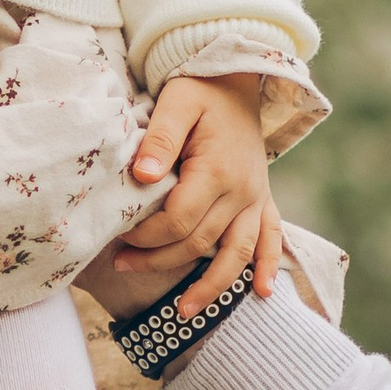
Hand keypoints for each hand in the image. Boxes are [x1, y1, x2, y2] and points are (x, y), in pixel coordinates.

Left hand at [112, 72, 283, 321]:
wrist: (237, 77)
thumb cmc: (200, 89)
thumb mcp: (175, 102)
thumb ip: (159, 139)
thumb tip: (142, 176)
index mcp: (217, 169)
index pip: (178, 219)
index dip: (146, 235)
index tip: (119, 237)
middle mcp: (242, 191)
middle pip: (200, 242)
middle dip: (159, 260)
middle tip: (123, 266)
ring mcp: (256, 198)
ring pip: (236, 254)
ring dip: (212, 286)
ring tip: (184, 312)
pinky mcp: (263, 199)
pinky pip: (271, 239)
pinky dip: (267, 266)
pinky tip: (263, 293)